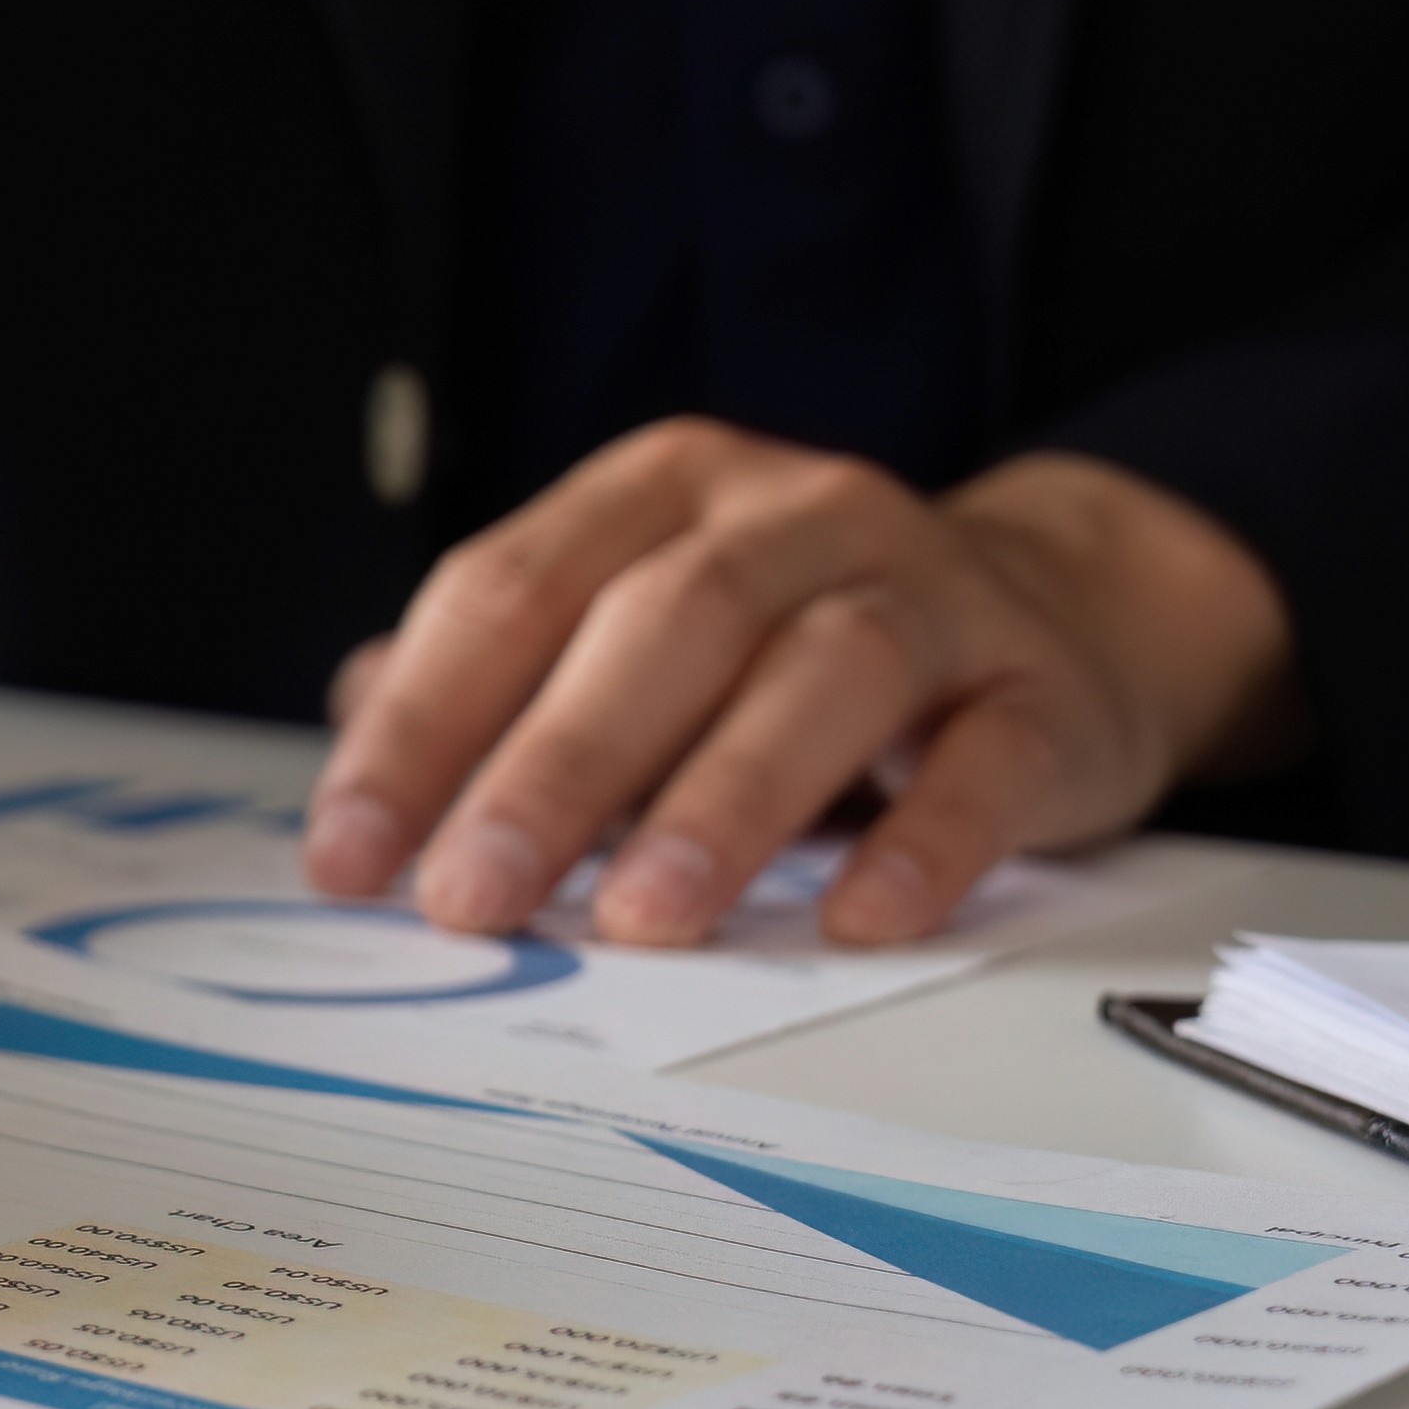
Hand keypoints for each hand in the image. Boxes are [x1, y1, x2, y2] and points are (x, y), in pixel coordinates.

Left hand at [304, 421, 1297, 949]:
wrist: (1056, 613)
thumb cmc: (794, 641)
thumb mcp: (638, 634)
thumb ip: (502, 693)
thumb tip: (355, 783)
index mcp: (665, 491)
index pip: (513, 589)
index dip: (421, 726)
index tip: (351, 853)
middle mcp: (796, 516)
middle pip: (665, 620)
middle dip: (555, 765)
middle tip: (473, 896)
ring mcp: (930, 593)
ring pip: (822, 672)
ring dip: (722, 801)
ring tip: (643, 917)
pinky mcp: (1039, 691)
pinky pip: (986, 761)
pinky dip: (923, 841)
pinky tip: (858, 918)